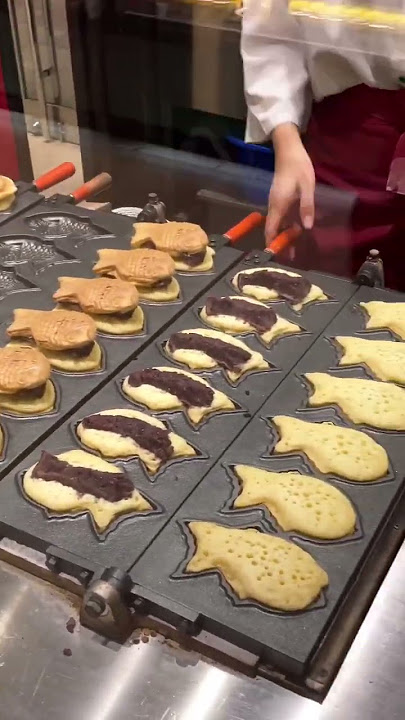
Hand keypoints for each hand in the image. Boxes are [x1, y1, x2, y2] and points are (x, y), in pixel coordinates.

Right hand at [266, 123, 314, 244]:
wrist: (289, 150)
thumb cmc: (298, 167)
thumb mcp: (307, 187)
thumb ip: (307, 206)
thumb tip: (307, 227)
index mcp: (278, 205)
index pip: (271, 229)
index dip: (272, 244)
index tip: (277, 256)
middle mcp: (274, 206)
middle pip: (274, 230)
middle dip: (280, 244)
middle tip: (291, 257)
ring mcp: (276, 202)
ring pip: (278, 224)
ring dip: (284, 236)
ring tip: (294, 248)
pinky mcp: (281, 199)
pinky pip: (282, 217)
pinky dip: (287, 227)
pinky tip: (296, 231)